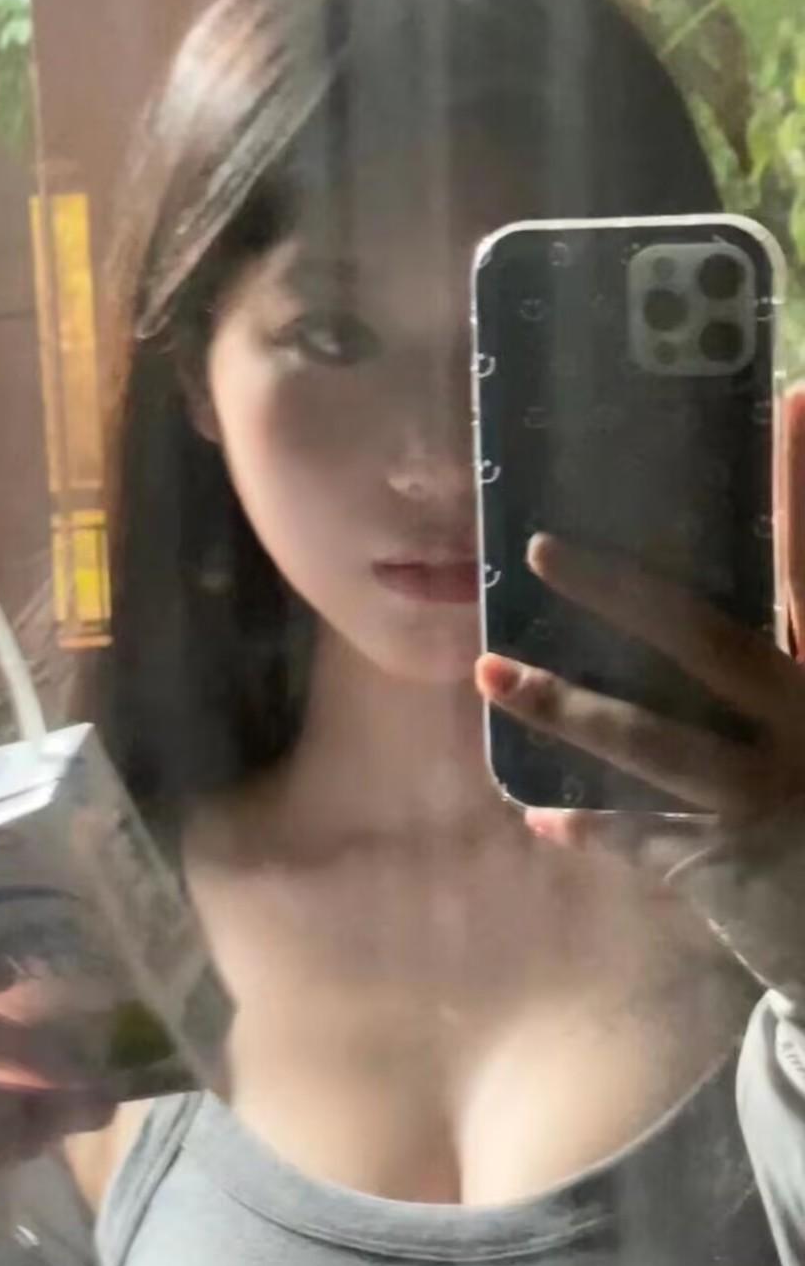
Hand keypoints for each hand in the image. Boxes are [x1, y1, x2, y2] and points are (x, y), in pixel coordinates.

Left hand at [474, 385, 804, 873]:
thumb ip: (790, 657)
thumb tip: (736, 626)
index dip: (804, 484)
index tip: (790, 398)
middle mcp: (802, 722)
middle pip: (707, 638)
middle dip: (621, 592)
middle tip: (541, 549)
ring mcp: (764, 796)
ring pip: (651, 741)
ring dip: (564, 706)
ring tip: (492, 674)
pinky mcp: (729, 867)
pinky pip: (643, 840)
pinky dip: (593, 827)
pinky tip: (542, 814)